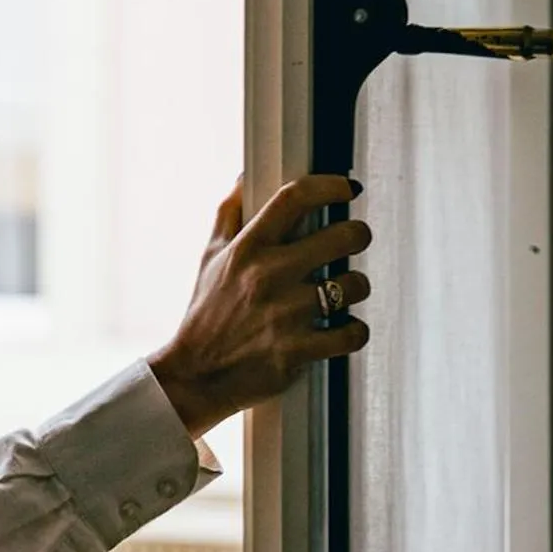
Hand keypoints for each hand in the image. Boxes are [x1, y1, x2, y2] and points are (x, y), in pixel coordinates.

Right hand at [148, 174, 371, 437]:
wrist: (195, 375)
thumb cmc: (205, 313)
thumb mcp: (209, 257)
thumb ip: (229, 214)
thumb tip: (243, 176)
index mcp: (246, 249)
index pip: (295, 198)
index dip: (330, 186)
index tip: (347, 188)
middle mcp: (267, 276)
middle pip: (342, 237)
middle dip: (357, 235)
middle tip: (352, 241)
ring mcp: (285, 314)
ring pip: (354, 285)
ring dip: (355, 286)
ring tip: (342, 292)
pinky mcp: (298, 350)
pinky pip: (352, 332)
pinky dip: (353, 330)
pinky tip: (341, 328)